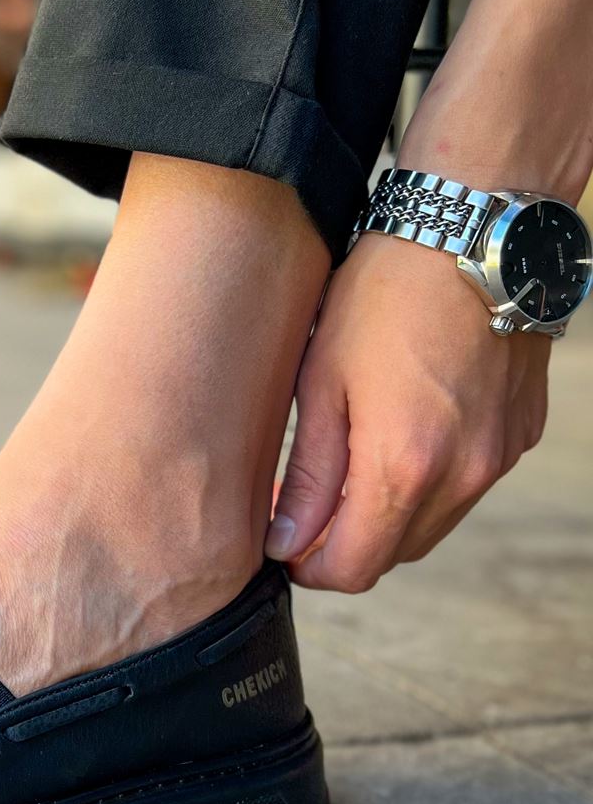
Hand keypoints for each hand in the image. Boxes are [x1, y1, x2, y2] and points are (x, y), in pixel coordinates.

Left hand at [266, 233, 549, 591]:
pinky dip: (432, 479)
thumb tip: (287, 542)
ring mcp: (499, 456)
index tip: (282, 540)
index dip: (309, 567)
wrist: (475, 233)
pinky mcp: (520, 431)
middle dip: (345, 541)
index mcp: (403, 468)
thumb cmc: (386, 294)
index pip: (352, 569)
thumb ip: (309, 474)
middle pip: (394, 554)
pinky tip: (403, 428)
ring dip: (389, 512)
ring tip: (349, 459)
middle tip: (304, 497)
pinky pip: (468, 483)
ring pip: (433, 523)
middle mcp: (463, 475)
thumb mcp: (322, 380)